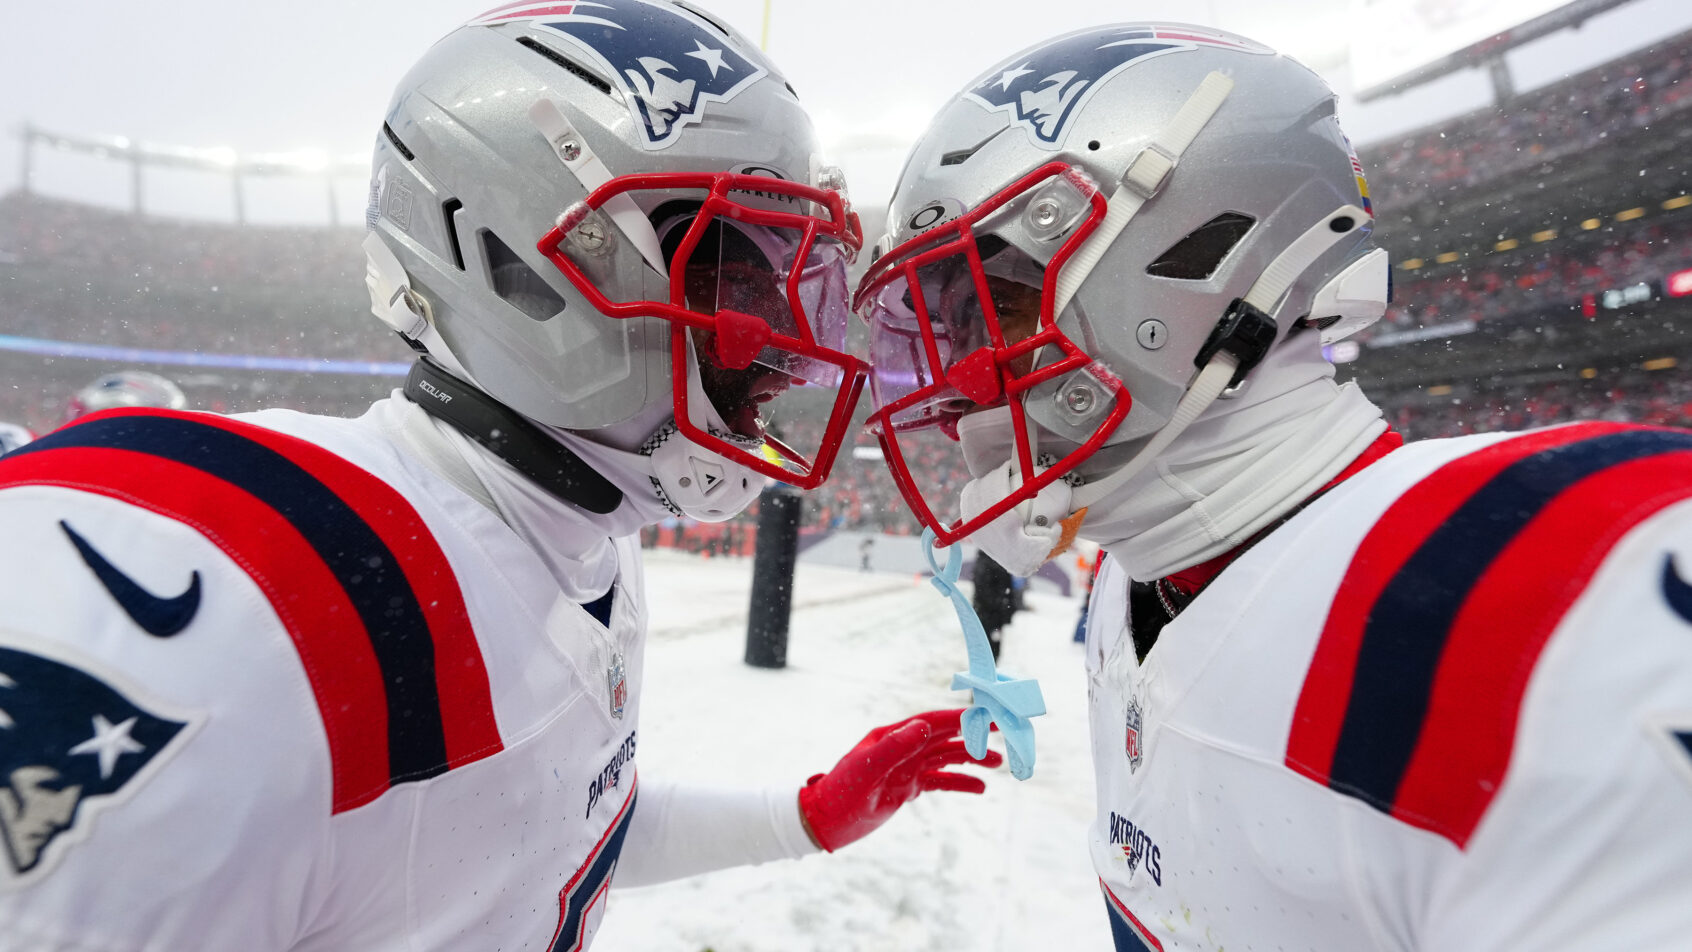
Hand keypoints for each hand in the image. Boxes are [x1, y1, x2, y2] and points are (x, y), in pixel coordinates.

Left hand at [797, 709, 1001, 851]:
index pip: (933, 722)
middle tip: (1004, 730)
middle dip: (974, 733)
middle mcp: (902, 748)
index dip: (961, 718)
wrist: (825, 821)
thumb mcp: (866, 770)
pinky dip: (960, 782)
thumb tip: (923, 725)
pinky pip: (940, 781)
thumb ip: (894, 748)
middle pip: (945, 736)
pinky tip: (980, 788)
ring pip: (947, 758)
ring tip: (998, 763)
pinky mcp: (907, 787)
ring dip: (972, 758)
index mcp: (892, 737)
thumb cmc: (841, 792)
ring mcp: (906, 767)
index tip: (987, 714)